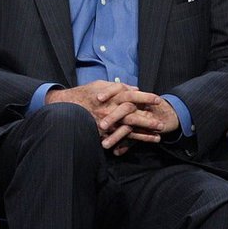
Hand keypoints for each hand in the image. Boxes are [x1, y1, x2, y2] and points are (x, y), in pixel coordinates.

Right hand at [46, 81, 169, 151]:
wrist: (66, 107)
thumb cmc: (84, 94)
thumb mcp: (100, 84)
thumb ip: (117, 86)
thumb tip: (134, 88)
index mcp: (111, 96)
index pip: (132, 95)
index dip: (146, 97)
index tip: (158, 100)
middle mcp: (110, 109)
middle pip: (133, 114)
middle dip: (148, 119)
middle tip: (161, 123)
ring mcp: (106, 122)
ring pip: (129, 129)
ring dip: (144, 133)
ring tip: (158, 137)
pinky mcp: (102, 132)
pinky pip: (119, 138)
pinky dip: (132, 141)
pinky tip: (142, 144)